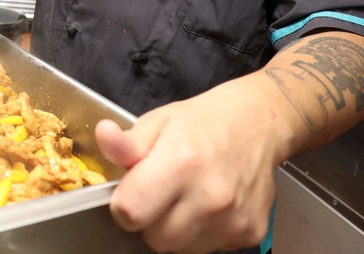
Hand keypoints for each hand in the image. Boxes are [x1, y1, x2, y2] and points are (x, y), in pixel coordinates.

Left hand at [95, 79, 281, 253]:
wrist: (259, 124)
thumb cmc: (204, 121)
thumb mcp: (159, 121)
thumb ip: (127, 143)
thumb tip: (104, 137)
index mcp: (181, 162)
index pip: (130, 212)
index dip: (124, 204)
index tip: (132, 191)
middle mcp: (210, 196)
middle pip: (155, 238)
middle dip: (150, 219)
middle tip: (162, 192)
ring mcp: (233, 219)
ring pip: (181, 248)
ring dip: (176, 229)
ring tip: (187, 195)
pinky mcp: (250, 233)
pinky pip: (209, 247)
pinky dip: (202, 232)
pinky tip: (209, 204)